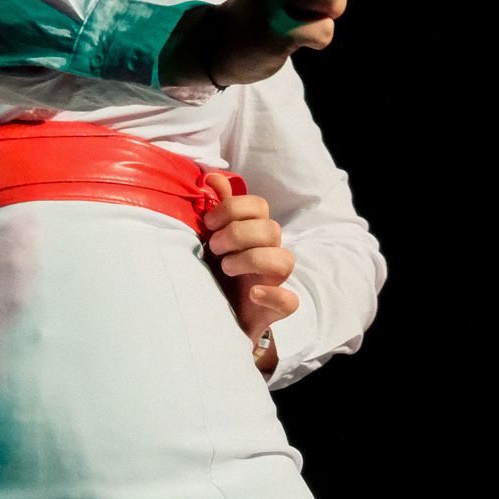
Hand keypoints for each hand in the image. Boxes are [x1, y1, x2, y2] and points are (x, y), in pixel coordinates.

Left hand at [201, 172, 296, 345]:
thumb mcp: (211, 241)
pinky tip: (253, 293)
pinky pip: (290, 302)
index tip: (208, 222)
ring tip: (226, 269)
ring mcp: (276, 281)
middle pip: (271, 229)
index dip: (233, 208)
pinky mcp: (276, 309)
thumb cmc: (215, 276)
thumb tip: (212, 177)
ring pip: (285, 260)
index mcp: (255, 234)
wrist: (215, 321)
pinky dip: (273, 295)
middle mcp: (270, 254)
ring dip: (251, 259)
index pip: (259, 205)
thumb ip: (216, 211)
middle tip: (214, 247)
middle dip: (237, 233)